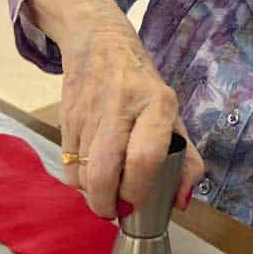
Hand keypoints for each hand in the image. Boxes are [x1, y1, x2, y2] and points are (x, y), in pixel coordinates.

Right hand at [59, 15, 202, 218]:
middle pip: (104, 173)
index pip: (145, 158)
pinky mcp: (66, 119)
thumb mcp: (170, 111)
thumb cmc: (141, 84)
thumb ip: (186, 158)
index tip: (139, 204)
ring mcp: (88, 114)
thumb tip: (181, 202)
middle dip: (108, 204)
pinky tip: (92, 177)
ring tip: (107, 195)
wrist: (97, 42)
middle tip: (118, 210)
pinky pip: (68, 166)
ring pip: (82, 174)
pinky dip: (80, 182)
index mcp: (156, 104)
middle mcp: (120, 107)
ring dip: (93, 196)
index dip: (139, 190)